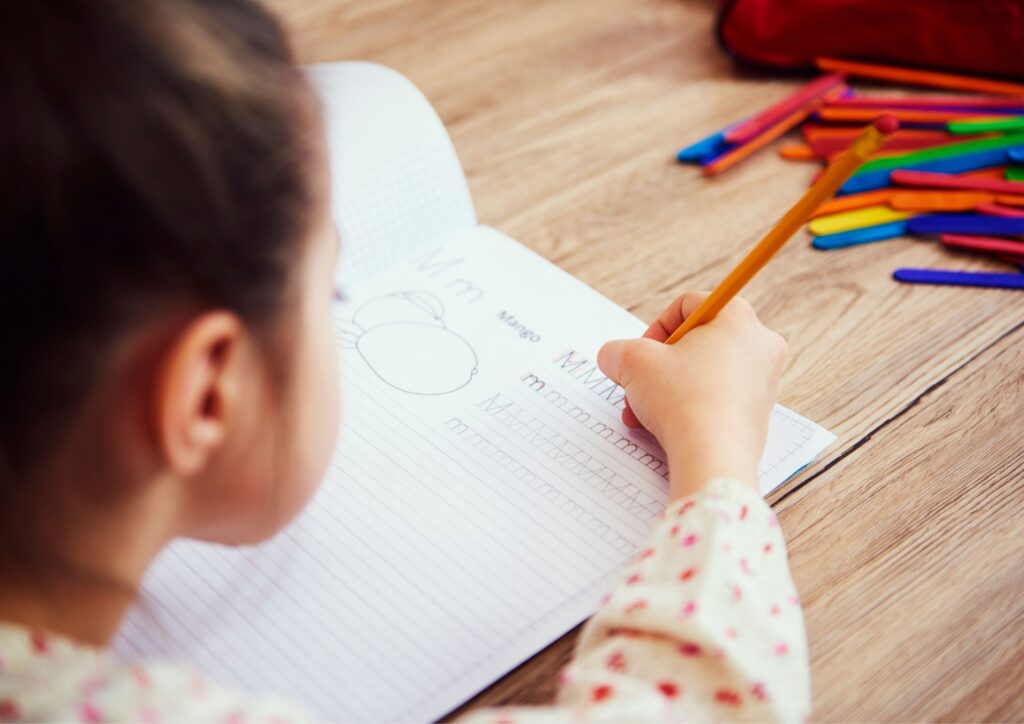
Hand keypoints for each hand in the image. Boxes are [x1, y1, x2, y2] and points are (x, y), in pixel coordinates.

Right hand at [597, 292, 785, 499]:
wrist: (713, 457)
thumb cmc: (683, 401)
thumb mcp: (633, 363)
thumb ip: (617, 351)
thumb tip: (613, 357)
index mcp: (738, 317)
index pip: (688, 305)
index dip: (655, 327)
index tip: (640, 353)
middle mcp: (760, 344)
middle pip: (696, 342)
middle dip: (659, 366)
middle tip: (640, 383)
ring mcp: (764, 381)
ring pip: (703, 374)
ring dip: (667, 390)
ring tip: (643, 412)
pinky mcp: (758, 413)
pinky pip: (716, 399)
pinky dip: (689, 408)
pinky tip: (664, 427)